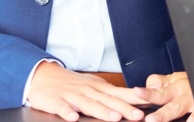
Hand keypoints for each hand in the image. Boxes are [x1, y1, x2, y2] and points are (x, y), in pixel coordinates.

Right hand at [28, 61, 148, 120]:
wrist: (43, 76)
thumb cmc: (73, 84)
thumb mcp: (94, 87)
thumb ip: (112, 95)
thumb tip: (136, 101)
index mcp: (99, 88)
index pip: (121, 93)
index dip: (135, 100)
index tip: (150, 104)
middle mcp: (89, 90)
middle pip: (109, 100)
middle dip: (124, 108)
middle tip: (139, 116)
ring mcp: (73, 95)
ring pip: (89, 104)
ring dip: (102, 110)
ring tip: (114, 118)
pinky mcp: (56, 101)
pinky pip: (62, 107)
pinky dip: (68, 112)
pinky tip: (73, 118)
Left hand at [133, 71, 193, 121]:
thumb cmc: (188, 82)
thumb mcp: (173, 78)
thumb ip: (159, 82)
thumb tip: (149, 87)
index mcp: (176, 88)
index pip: (160, 92)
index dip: (148, 93)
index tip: (137, 92)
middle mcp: (185, 98)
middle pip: (173, 108)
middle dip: (163, 115)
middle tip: (150, 120)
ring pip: (192, 116)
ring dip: (188, 121)